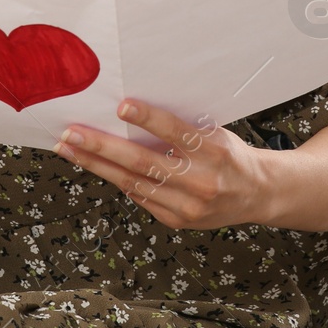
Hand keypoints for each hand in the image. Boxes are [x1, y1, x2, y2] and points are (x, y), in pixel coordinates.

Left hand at [52, 99, 273, 229]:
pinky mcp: (177, 221)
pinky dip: (117, 180)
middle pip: (144, 162)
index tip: (121, 106)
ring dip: (97, 165)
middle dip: (103, 147)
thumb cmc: (230, 154)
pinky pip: (140, 197)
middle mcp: (201, 181)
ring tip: (70, 149)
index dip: (149, 119)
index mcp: (215, 151)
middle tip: (72, 133)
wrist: (256, 193)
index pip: (176, 133)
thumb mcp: (215, 133)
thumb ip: (181, 127)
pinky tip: (97, 166)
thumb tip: (132, 112)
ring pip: (133, 183)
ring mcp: (188, 206)